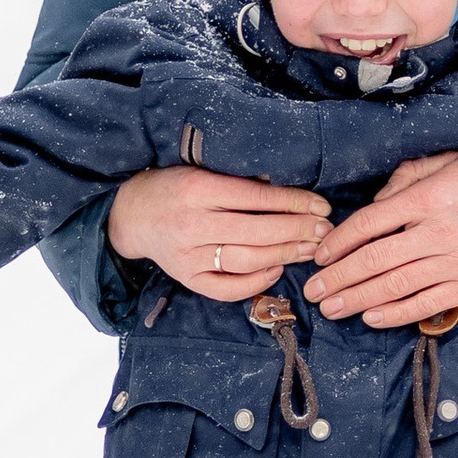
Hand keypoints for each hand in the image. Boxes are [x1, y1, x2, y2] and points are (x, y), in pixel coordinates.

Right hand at [107, 162, 333, 303]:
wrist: (132, 214)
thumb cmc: (173, 186)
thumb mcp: (201, 169)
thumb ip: (239, 180)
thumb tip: (290, 191)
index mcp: (197, 189)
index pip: (256, 198)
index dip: (294, 203)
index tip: (321, 206)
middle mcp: (192, 224)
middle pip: (257, 231)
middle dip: (298, 231)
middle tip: (325, 231)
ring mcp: (188, 255)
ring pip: (247, 260)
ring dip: (285, 256)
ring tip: (311, 249)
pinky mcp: (187, 278)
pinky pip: (227, 288)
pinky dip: (256, 282)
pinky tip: (277, 270)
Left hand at [308, 150, 457, 324]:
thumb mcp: (449, 160)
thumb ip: (407, 176)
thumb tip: (375, 202)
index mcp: (429, 197)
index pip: (371, 222)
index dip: (340, 241)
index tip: (320, 254)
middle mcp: (438, 232)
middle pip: (375, 260)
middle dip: (338, 278)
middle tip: (312, 291)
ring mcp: (455, 263)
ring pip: (395, 286)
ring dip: (357, 299)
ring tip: (331, 309)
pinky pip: (426, 304)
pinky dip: (396, 313)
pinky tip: (371, 317)